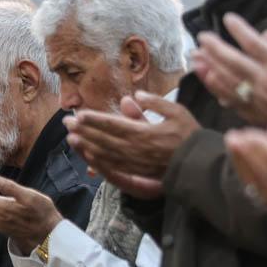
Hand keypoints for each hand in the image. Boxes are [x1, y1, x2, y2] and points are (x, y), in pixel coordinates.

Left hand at [64, 92, 197, 196]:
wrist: (200, 164)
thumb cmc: (190, 136)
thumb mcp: (177, 112)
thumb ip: (155, 102)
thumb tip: (134, 95)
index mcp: (145, 133)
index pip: (113, 124)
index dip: (94, 120)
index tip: (79, 114)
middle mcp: (136, 149)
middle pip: (104, 139)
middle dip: (84, 130)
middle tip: (67, 123)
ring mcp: (136, 162)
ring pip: (106, 153)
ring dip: (86, 145)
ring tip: (71, 138)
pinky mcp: (138, 171)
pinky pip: (114, 166)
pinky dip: (98, 161)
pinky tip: (88, 156)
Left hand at [192, 11, 266, 127]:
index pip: (254, 44)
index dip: (239, 30)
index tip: (227, 18)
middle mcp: (265, 81)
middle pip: (233, 62)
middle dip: (215, 48)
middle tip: (202, 37)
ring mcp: (257, 97)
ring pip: (227, 80)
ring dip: (210, 67)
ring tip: (196, 57)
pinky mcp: (254, 111)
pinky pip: (231, 99)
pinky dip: (218, 89)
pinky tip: (209, 80)